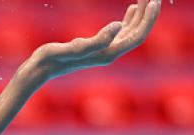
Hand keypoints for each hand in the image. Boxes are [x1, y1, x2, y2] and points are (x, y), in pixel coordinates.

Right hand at [28, 0, 160, 83]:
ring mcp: (104, 50)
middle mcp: (110, 53)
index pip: (137, 36)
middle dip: (147, 13)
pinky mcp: (97, 46)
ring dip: (140, 15)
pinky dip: (128, 19)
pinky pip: (120, 32)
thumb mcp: (73, 47)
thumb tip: (117, 26)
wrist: (39, 69)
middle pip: (137, 33)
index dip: (148, 19)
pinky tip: (130, 9)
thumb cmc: (52, 58)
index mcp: (108, 53)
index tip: (154, 0)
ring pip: (130, 31)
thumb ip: (97, 40)